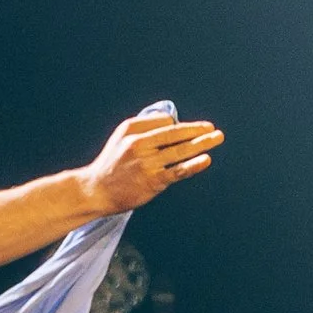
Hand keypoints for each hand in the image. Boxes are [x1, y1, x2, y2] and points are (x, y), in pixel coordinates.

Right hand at [79, 112, 223, 212]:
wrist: (95, 191)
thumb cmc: (112, 164)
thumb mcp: (121, 138)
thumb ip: (144, 128)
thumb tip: (173, 122)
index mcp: (130, 130)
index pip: (164, 121)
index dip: (178, 125)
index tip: (185, 132)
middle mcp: (138, 144)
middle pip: (175, 133)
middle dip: (197, 129)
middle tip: (212, 128)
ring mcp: (146, 163)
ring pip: (180, 150)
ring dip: (202, 143)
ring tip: (217, 138)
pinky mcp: (153, 180)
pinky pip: (178, 170)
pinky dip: (194, 165)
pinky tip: (206, 160)